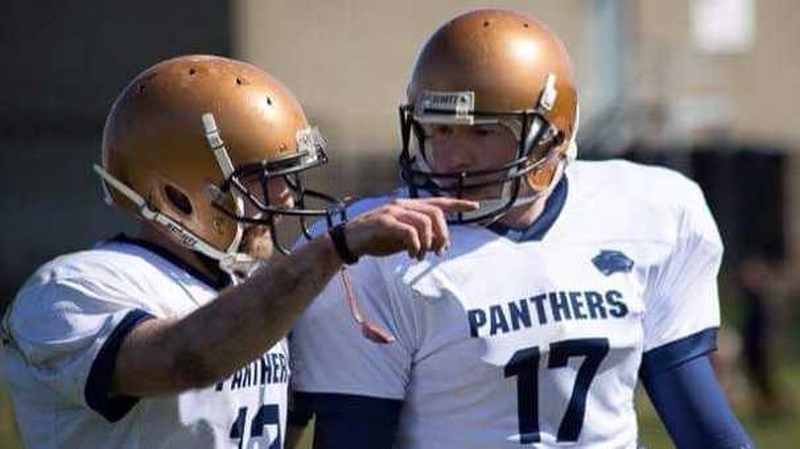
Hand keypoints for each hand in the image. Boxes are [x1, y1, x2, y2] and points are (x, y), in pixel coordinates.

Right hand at [343, 197, 478, 259]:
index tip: (475, 205)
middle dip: (443, 233)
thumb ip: (421, 236)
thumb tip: (442, 244)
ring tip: (421, 256)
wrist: (350, 241)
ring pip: (425, 222)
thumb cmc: (377, 239)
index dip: (458, 203)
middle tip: (439, 251)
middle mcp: (403, 205)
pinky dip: (415, 245)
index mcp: (409, 206)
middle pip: (436, 213)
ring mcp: (393, 212)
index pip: (438, 201)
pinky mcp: (384, 222)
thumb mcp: (403, 238)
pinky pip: (409, 231)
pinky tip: (411, 255)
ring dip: (428, 242)